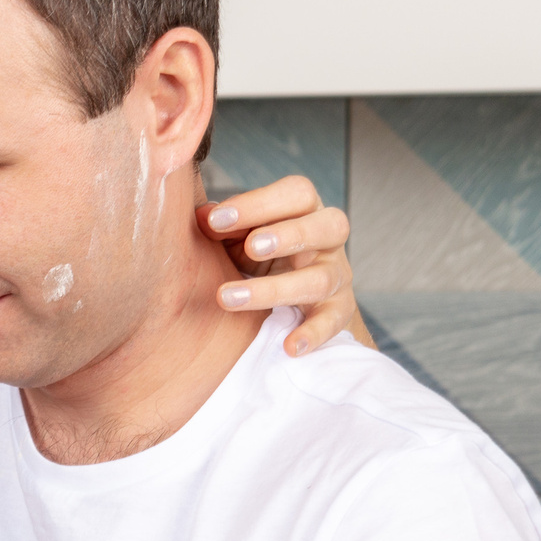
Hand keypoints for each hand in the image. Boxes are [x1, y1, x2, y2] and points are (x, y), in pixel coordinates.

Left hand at [198, 175, 371, 356]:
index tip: (216, 220)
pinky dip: (312, 334)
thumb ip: (221, 225)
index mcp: (304, 211)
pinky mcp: (339, 310)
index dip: (258, 203)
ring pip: (320, 279)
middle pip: (328, 225)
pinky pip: (332, 322)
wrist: (292, 299)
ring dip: (275, 289)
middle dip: (288, 235)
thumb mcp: (238, 236)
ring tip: (229, 298)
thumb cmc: (258, 255)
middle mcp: (327, 240)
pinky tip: (289, 346)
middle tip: (251, 247)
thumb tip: (202, 217)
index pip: (297, 193)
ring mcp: (337, 275)